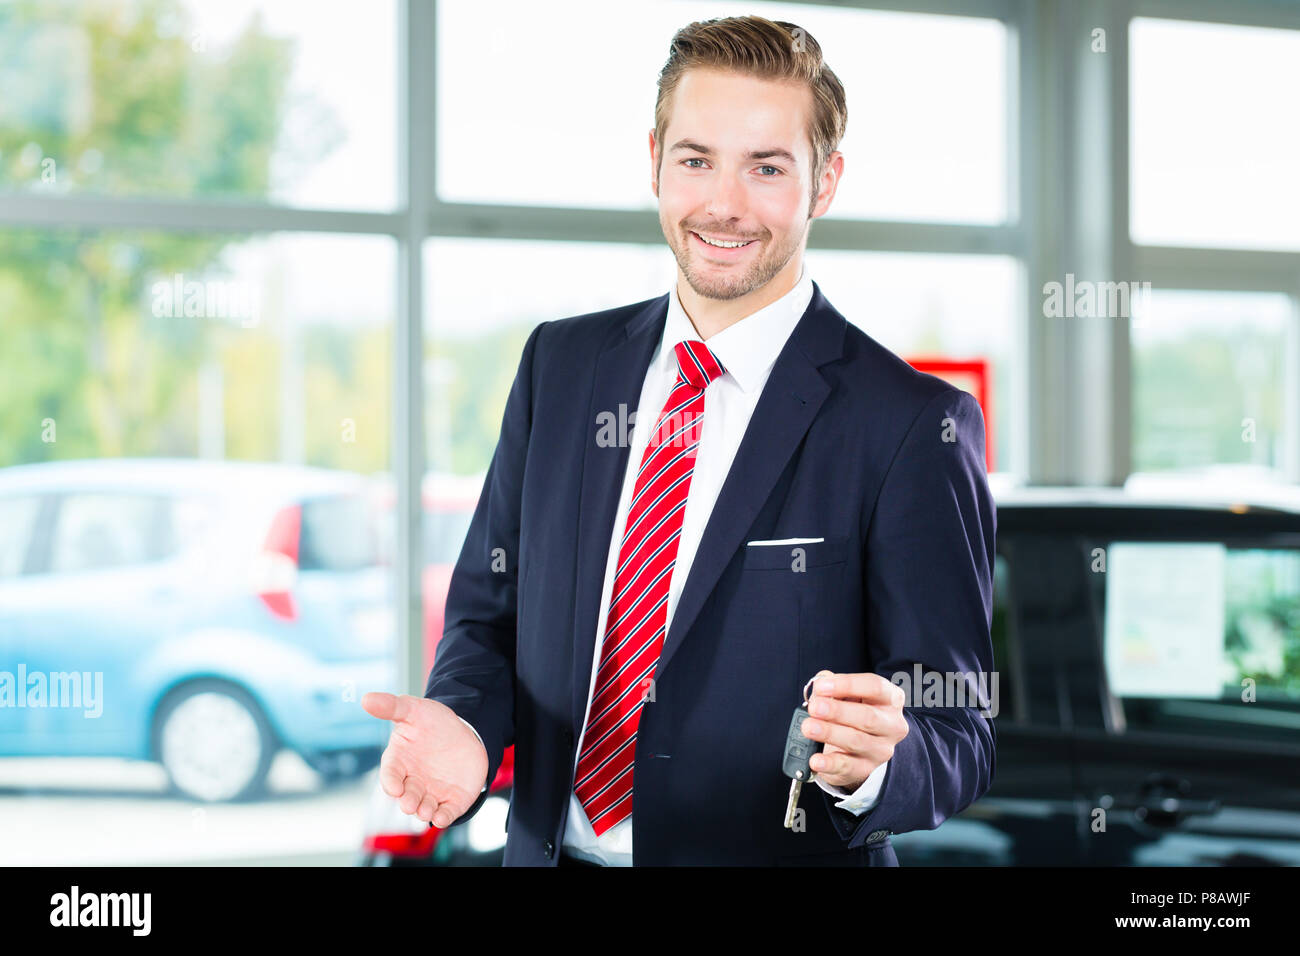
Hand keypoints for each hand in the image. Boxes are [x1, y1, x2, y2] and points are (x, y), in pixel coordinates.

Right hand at [361, 692, 488, 827]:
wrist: (465, 731)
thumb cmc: (432, 722)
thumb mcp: (413, 710)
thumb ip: (391, 706)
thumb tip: (366, 698)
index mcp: (399, 762)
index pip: (390, 775)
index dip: (391, 783)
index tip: (394, 787)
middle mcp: (413, 781)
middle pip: (406, 796)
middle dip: (407, 802)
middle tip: (409, 803)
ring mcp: (432, 791)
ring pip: (424, 808)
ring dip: (423, 811)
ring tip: (425, 811)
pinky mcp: (452, 799)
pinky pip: (446, 812)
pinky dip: (443, 818)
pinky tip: (441, 818)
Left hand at [800, 669, 907, 790]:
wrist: (859, 747)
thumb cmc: (851, 712)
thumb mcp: (846, 694)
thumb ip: (832, 685)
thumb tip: (821, 683)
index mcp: (891, 699)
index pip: (875, 687)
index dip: (847, 684)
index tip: (822, 686)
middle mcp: (891, 725)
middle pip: (868, 717)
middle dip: (838, 711)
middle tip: (815, 708)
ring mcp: (881, 750)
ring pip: (856, 741)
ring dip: (829, 733)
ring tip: (808, 727)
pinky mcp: (866, 769)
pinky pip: (847, 767)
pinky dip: (829, 763)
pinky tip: (815, 759)